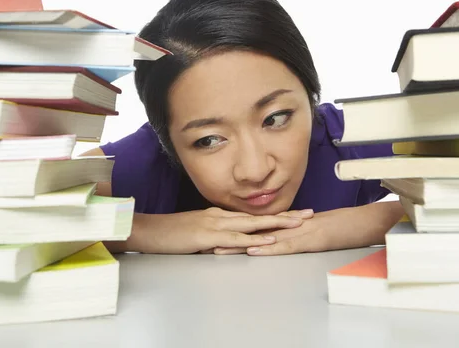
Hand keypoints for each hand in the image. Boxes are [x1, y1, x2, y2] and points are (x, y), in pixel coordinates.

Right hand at [119, 207, 314, 253]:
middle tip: (309, 214)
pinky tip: (270, 239)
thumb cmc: (170, 233)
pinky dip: (255, 238)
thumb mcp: (196, 233)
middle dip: (286, 215)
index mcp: (219, 214)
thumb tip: (227, 244)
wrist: (149, 230)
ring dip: (277, 223)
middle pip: (259, 215)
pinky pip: (237, 237)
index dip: (275, 214)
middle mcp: (221, 215)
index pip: (253, 214)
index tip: (295, 214)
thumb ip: (213, 236)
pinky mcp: (209, 235)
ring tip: (299, 224)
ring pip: (253, 223)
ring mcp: (216, 223)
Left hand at [213, 201, 405, 255]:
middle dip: (228, 237)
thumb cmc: (339, 226)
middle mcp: (287, 226)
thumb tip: (277, 237)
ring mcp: (297, 232)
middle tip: (205, 242)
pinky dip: (268, 249)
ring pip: (263, 238)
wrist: (361, 221)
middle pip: (252, 231)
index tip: (212, 234)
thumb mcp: (311, 230)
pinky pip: (285, 246)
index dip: (232, 230)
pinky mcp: (308, 240)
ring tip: (217, 250)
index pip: (255, 227)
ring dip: (240, 245)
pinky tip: (253, 252)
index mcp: (286, 223)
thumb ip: (293, 232)